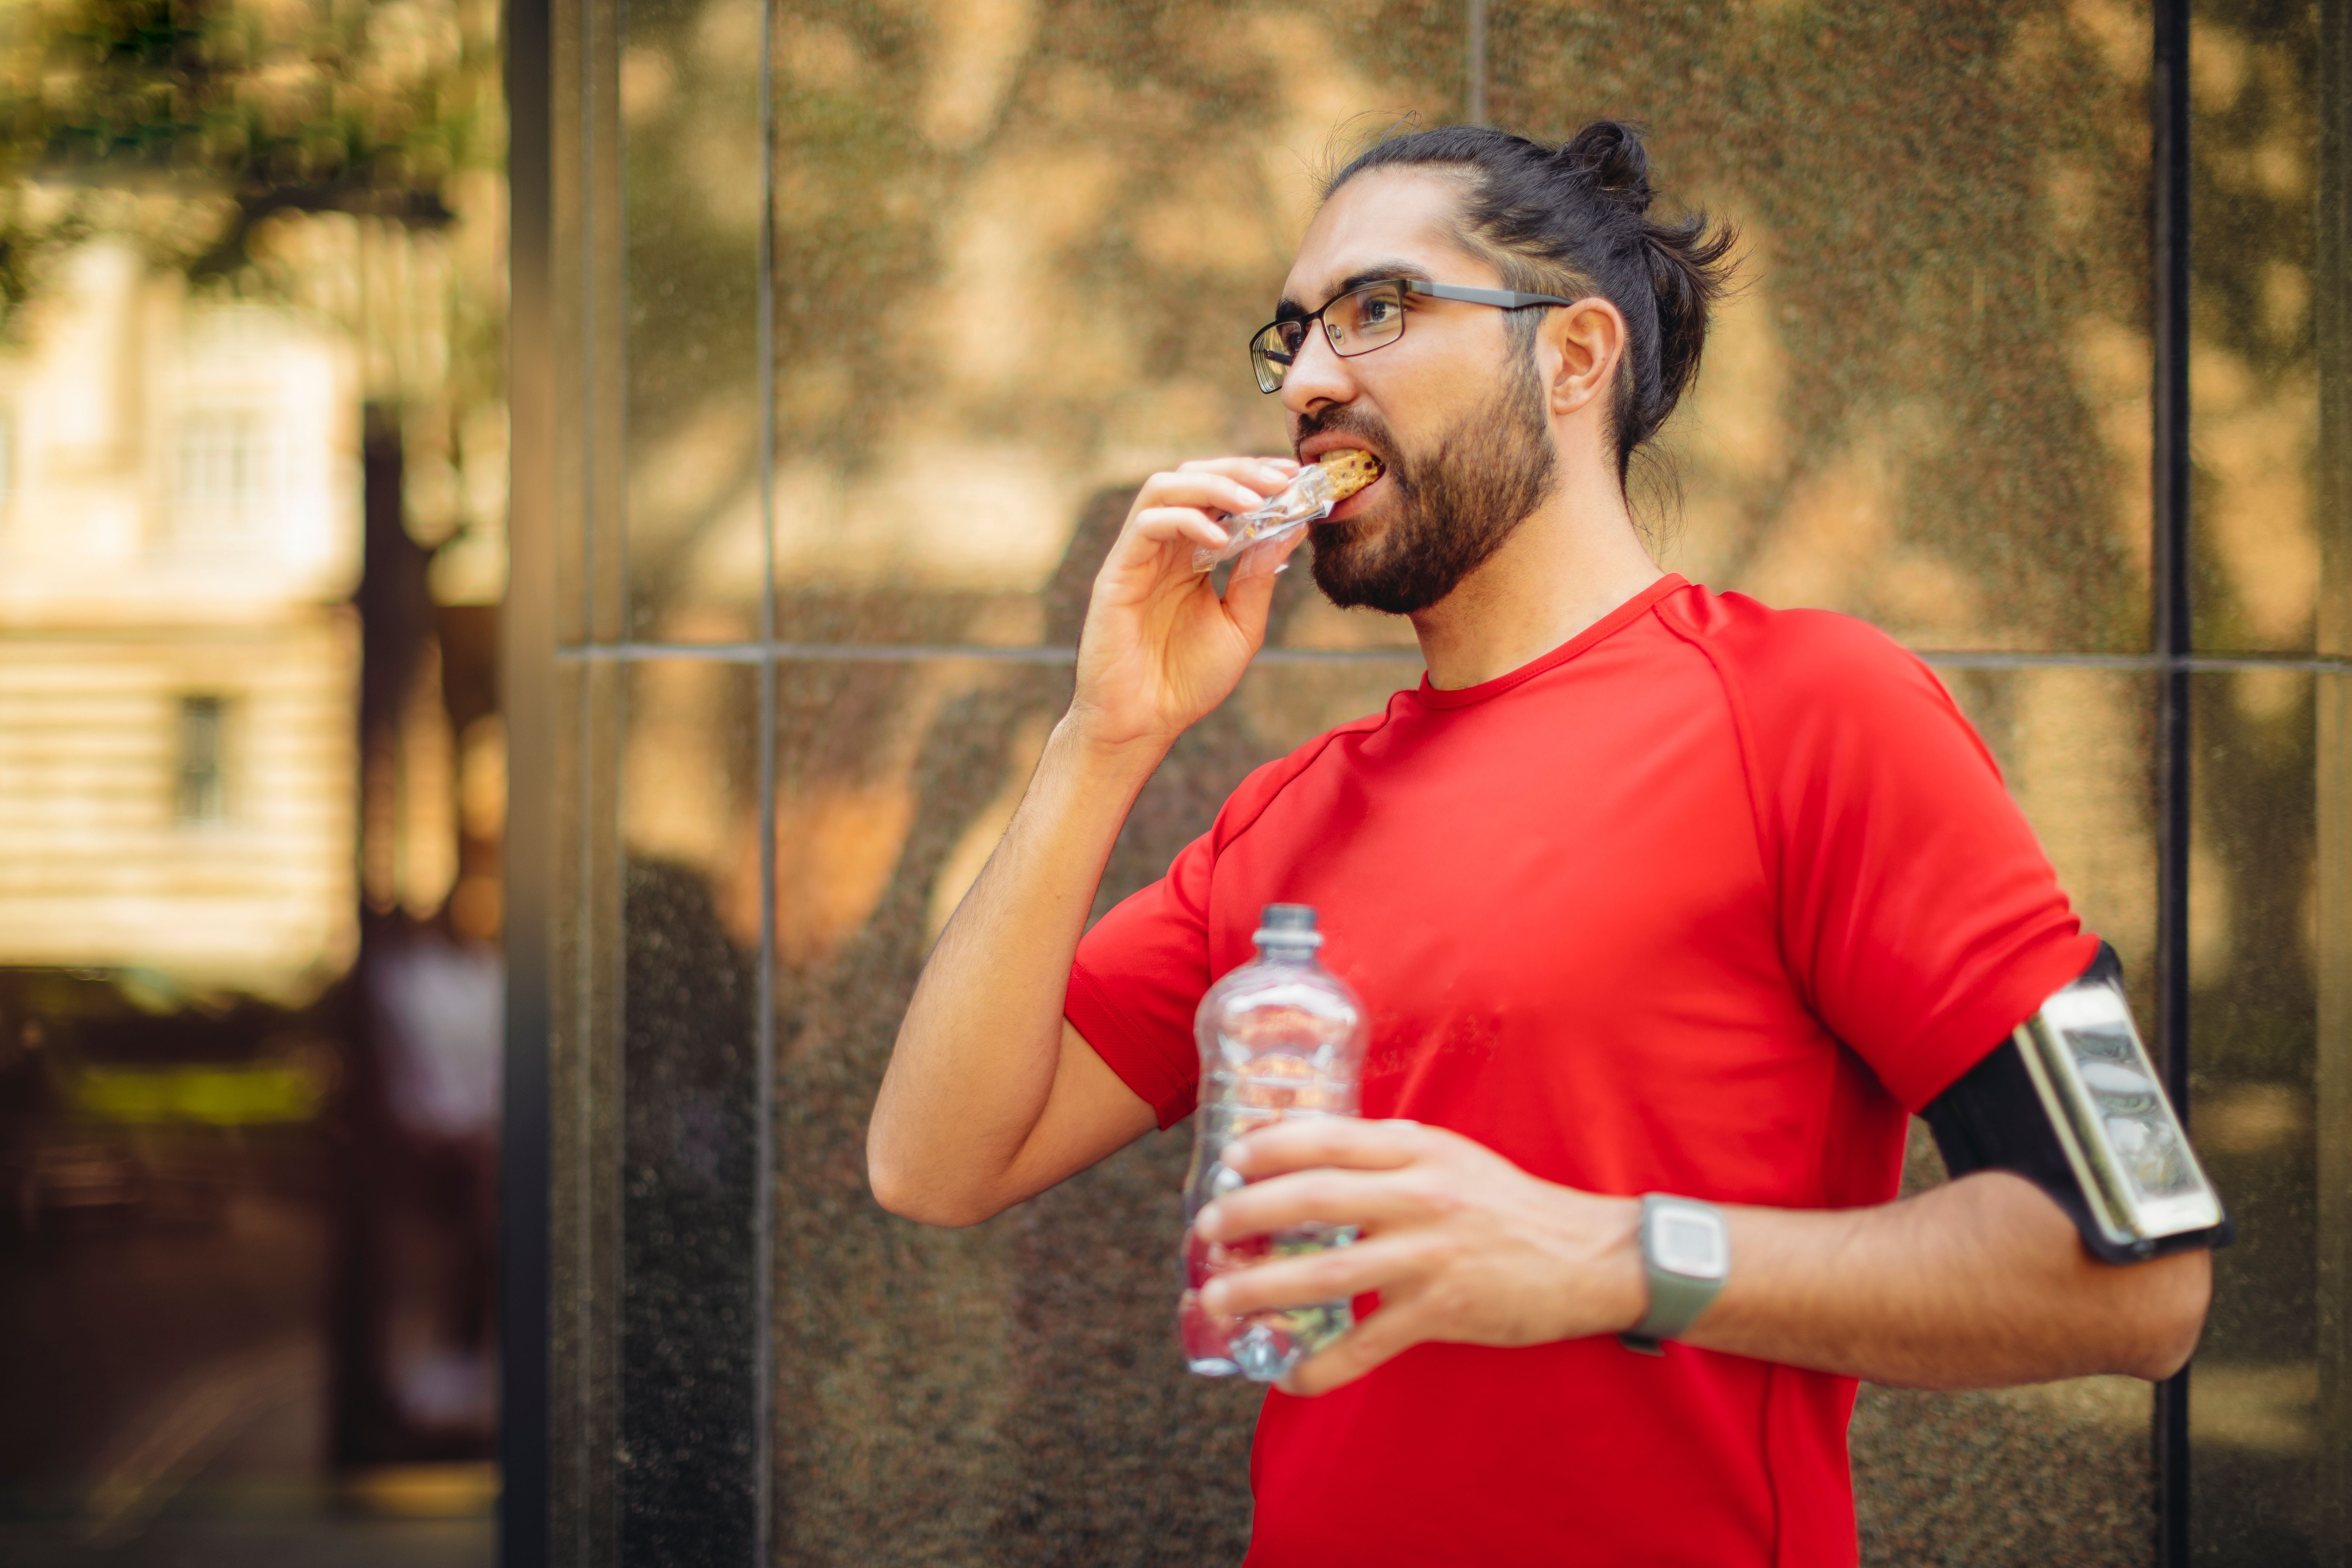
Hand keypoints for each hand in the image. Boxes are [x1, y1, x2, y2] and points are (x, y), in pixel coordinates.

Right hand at [1066, 457, 1305, 755]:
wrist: (1145, 724)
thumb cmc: (1188, 681)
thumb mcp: (1242, 625)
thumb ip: (1260, 577)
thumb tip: (1293, 526)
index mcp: (1191, 556)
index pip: (1220, 495)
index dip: (1256, 477)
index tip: (1297, 477)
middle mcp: (1163, 548)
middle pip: (1193, 476)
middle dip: (1241, 470)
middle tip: (1282, 478)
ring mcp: (1138, 557)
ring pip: (1165, 488)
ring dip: (1214, 486)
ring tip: (1256, 501)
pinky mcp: (1117, 574)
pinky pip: (1147, 525)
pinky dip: (1186, 520)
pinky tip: (1221, 540)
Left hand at [1193, 1119, 1646, 1395]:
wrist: (1590, 1257)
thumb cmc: (1511, 1205)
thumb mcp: (1454, 1157)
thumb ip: (1392, 1152)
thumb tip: (1319, 1148)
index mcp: (1419, 1152)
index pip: (1329, 1139)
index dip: (1271, 1148)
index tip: (1230, 1161)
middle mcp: (1421, 1197)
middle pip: (1314, 1200)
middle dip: (1248, 1213)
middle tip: (1206, 1228)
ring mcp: (1430, 1256)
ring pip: (1328, 1274)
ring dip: (1263, 1288)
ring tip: (1218, 1300)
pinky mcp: (1443, 1312)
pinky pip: (1368, 1345)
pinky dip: (1322, 1366)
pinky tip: (1287, 1376)